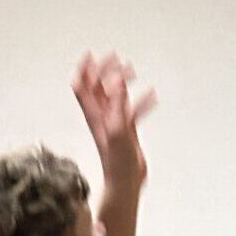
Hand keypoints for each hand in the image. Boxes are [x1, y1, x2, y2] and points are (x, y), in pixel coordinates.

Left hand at [72, 51, 156, 192]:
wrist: (124, 182)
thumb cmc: (117, 161)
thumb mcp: (117, 127)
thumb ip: (117, 102)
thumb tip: (115, 78)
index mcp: (95, 114)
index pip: (83, 85)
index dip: (85, 69)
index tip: (92, 54)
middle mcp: (101, 116)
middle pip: (98, 87)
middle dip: (105, 70)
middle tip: (117, 59)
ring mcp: (113, 123)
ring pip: (115, 96)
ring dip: (121, 81)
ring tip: (131, 71)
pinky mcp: (126, 131)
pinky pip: (132, 110)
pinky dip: (141, 101)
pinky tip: (152, 96)